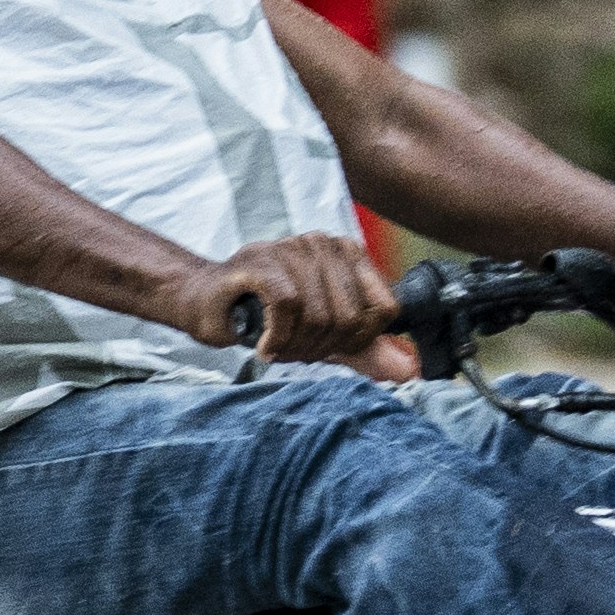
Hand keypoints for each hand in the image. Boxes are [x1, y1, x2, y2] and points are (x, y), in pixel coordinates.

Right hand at [166, 233, 407, 368]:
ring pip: (320, 317)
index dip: (357, 341)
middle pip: (351, 319)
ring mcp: (292, 249)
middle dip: (321, 348)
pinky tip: (264, 342)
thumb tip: (408, 372)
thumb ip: (364, 351)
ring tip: (276, 343)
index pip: (383, 310)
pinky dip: (278, 338)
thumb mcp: (324, 336)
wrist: (205, 303)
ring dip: (296, 346)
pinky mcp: (262, 262)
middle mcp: (323, 243)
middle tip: (293, 347)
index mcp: (348, 253)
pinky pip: (289, 308)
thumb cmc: (264, 315)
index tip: (326, 345)